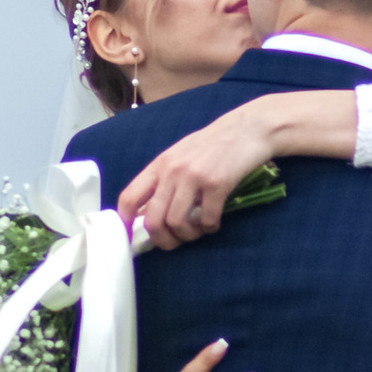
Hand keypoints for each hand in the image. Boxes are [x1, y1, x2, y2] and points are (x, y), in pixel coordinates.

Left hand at [116, 104, 280, 247]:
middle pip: (153, 220)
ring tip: (197, 230)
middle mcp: (172, 170)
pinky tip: (213, 222)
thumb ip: (162, 180)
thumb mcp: (179, 156)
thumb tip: (147, 212)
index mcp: (159, 165)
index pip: (129, 198)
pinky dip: (209, 228)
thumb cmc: (212, 145)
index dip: (125, 223)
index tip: (132, 236)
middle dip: (163, 240)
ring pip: (177, 224)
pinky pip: (206, 220)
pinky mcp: (217, 184)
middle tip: (175, 242)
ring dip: (188, 236)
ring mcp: (194, 177)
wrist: (246, 129)